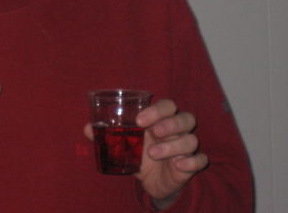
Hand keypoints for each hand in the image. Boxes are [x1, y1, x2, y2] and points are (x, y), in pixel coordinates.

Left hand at [83, 99, 207, 207]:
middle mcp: (177, 131)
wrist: (151, 182)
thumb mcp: (125, 145)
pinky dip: (191, 162)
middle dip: (170, 124)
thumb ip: (108, 135)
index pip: (168, 105)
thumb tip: (86, 128)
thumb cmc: (140, 154)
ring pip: (192, 139)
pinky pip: (201, 160)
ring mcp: (186, 148)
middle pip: (186, 118)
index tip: (139, 120)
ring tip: (153, 153)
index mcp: (162, 120)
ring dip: (173, 145)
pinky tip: (179, 165)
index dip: (157, 110)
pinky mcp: (190, 165)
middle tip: (153, 133)